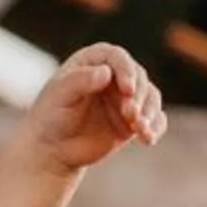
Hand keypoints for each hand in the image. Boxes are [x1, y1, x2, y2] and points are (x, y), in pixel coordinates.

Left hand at [27, 42, 164, 174]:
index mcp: (92, 61)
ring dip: (149, 112)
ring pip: (150, 97)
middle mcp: (113, 76)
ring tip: (140, 130)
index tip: (127, 90)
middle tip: (130, 114)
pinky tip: (148, 139)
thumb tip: (105, 72)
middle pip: (139, 77)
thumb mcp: (60, 96)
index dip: (126, 70)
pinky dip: (155, 128)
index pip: (117, 57)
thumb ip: (80, 81)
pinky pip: (154, 120)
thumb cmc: (50, 116)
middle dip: (139, 95)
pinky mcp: (133, 120)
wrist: (53, 148)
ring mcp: (125, 98)